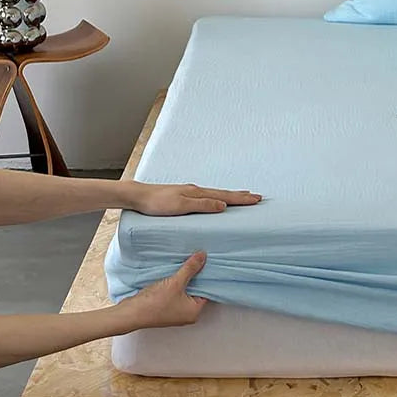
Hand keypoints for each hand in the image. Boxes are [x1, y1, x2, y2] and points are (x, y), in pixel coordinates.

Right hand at [119, 251, 209, 329]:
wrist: (130, 313)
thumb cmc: (154, 304)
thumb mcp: (176, 282)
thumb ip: (190, 268)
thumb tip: (203, 256)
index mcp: (194, 312)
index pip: (208, 291)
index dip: (208, 276)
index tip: (210, 262)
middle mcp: (187, 313)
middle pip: (197, 290)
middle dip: (196, 275)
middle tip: (200, 259)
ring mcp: (175, 311)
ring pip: (185, 290)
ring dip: (185, 278)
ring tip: (188, 262)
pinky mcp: (165, 307)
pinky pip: (175, 291)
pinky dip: (176, 282)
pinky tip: (176, 271)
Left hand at [125, 182, 261, 215]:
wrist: (139, 196)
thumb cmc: (157, 203)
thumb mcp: (181, 206)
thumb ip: (203, 205)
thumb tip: (223, 205)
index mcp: (198, 193)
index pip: (225, 197)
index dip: (241, 199)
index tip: (256, 199)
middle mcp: (196, 190)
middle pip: (224, 193)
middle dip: (240, 196)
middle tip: (256, 197)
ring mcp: (190, 192)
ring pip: (216, 194)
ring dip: (231, 195)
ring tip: (242, 195)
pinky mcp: (184, 196)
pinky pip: (208, 196)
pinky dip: (218, 197)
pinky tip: (217, 199)